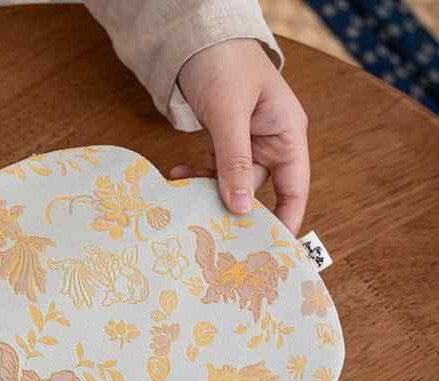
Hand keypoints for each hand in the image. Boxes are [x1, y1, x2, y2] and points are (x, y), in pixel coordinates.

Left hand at [175, 38, 309, 233]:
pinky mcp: (225, 141)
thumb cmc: (224, 64)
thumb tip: (240, 207)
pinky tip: (178, 173)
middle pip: (257, 190)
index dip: (285, 220)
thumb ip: (234, 160)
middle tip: (210, 229)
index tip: (270, 250)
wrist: (198, 38)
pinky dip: (198, 175)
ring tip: (184, 193)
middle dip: (233, 208)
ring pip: (231, 183)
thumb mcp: (230, 114)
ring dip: (208, 190)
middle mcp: (271, 142)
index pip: (294, 188)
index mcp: (287, 134)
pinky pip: (215, 169)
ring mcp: (248, 143)